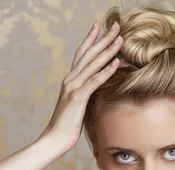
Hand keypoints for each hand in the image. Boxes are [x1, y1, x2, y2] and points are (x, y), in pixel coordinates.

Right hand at [37, 21, 122, 150]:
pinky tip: (116, 62)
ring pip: (93, 64)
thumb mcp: (78, 105)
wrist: (55, 138)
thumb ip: (85, 93)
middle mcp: (70, 79)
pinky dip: (106, 71)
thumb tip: (97, 89)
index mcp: (70, 80)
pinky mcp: (78, 98)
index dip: (91, 39)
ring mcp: (73, 87)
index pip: (81, 54)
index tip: (99, 25)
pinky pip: (94, 81)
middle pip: (89, 54)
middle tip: (116, 25)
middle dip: (103, 38)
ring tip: (120, 38)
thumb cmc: (67, 125)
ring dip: (108, 50)